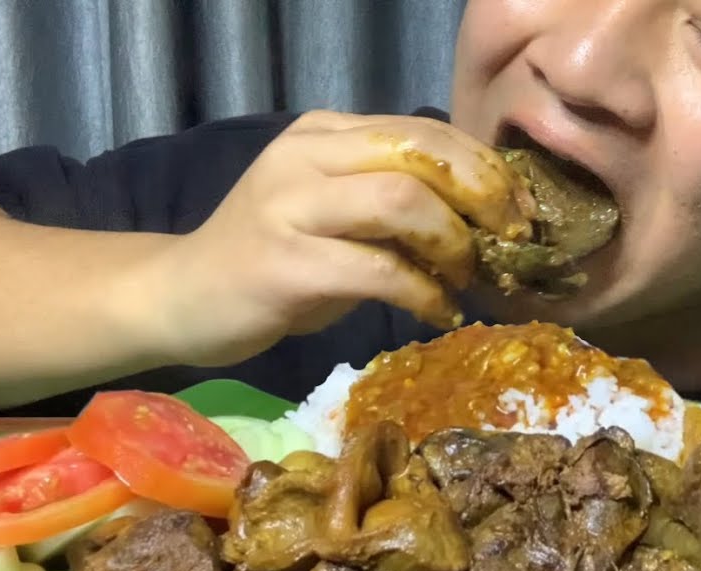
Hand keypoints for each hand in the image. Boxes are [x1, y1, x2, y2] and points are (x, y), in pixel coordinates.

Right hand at [153, 111, 534, 366]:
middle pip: (422, 153)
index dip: (484, 168)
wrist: (181, 297)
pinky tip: (438, 311)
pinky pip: (379, 271)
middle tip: (509, 242)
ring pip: (403, 201)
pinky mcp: (284, 264)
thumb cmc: (271, 260)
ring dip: (454, 244)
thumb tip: (486, 219)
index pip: (425, 130)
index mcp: (325, 133)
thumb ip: (395, 200)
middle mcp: (306, 155)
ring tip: (466, 278)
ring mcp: (290, 206)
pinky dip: (424, 293)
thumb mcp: (335, 213)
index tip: (519, 210)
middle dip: (482, 197)